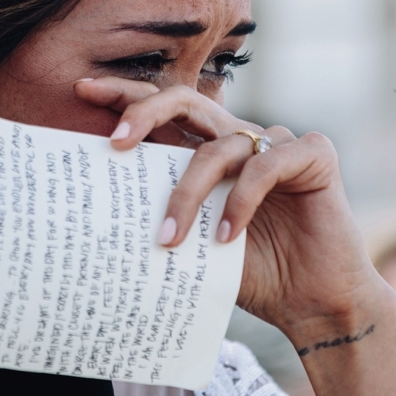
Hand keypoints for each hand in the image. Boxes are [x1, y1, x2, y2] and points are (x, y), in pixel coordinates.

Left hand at [73, 77, 387, 343]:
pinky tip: (227, 236)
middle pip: (186, 101)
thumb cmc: (254, 274)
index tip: (81, 91)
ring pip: (219, 148)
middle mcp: (241, 138)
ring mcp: (277, 143)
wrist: (312, 304)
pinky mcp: (313, 155)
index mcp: (211, 151)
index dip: (126, 97)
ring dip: (188, 194)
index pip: (165, 112)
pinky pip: (265, 166)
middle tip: (115, 142)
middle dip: (145, 113)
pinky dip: (241, 201)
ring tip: (169, 239)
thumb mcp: (194, 246)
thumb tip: (99, 219)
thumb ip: (163, 220)